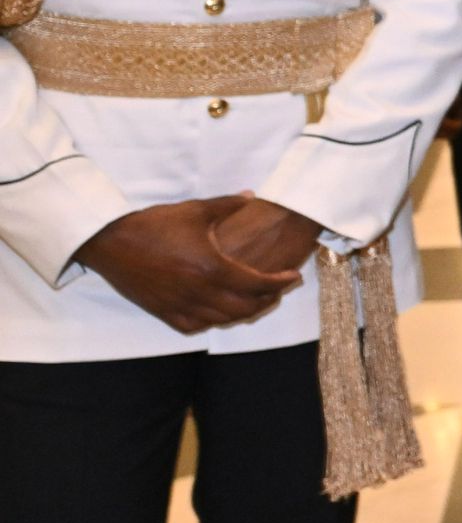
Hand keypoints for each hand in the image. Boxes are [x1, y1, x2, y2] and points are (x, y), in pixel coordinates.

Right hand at [77, 197, 302, 333]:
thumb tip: (252, 196)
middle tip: (277, 289)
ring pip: (222, 321)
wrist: (109, 241)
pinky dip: (212, 322)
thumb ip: (228, 205)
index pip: (258, 284)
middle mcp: (199, 292)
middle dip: (268, 300)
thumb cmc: (153, 224)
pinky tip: (218, 312)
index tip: (292, 276)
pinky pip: (194, 326)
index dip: (280, 283)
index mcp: (212, 268)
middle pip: (245, 308)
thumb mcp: (195, 210)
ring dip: (243, 313)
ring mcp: (180, 305)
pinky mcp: (162, 312)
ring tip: (254, 300)